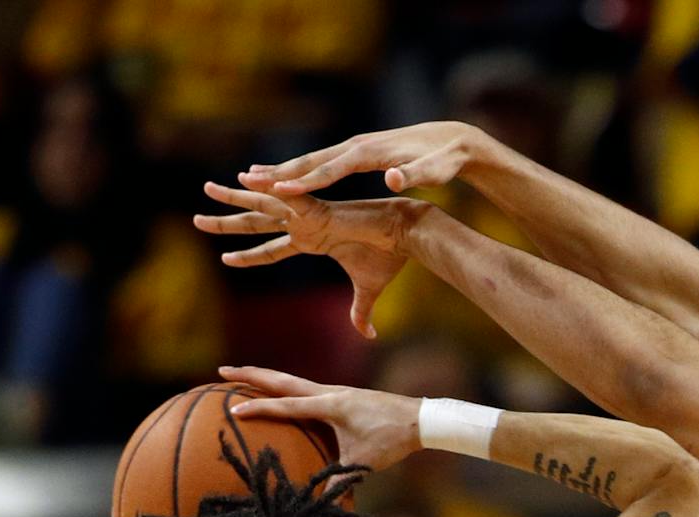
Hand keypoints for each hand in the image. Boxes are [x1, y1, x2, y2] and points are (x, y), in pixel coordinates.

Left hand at [193, 184, 422, 337]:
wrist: (405, 236)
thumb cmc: (389, 258)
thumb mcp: (369, 290)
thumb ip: (360, 311)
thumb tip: (368, 335)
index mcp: (313, 241)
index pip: (272, 251)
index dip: (249, 256)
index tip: (226, 259)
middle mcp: (304, 224)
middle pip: (256, 224)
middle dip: (226, 222)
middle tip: (197, 221)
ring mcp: (308, 214)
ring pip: (262, 205)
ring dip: (233, 197)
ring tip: (206, 188)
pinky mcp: (318, 207)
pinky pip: (286, 195)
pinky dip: (266, 187)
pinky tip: (243, 178)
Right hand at [219, 366, 421, 472]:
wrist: (421, 419)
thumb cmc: (392, 440)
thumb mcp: (362, 462)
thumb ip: (339, 482)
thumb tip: (319, 506)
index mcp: (330, 406)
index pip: (286, 407)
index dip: (259, 408)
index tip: (233, 410)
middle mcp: (330, 392)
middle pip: (282, 380)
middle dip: (251, 375)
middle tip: (222, 371)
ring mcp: (337, 391)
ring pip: (294, 381)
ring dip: (268, 377)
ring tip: (244, 376)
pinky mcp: (345, 395)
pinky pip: (308, 388)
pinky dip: (289, 387)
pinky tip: (285, 393)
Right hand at [241, 121, 489, 197]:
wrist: (452, 141)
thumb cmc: (443, 162)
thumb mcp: (435, 172)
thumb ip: (415, 176)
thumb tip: (393, 178)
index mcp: (368, 155)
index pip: (329, 170)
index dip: (304, 182)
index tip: (277, 192)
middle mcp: (356, 147)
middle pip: (311, 162)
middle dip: (279, 173)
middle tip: (246, 182)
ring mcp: (354, 147)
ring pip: (312, 160)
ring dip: (281, 170)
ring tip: (250, 178)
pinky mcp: (357, 152)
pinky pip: (321, 162)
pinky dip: (299, 169)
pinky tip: (282, 176)